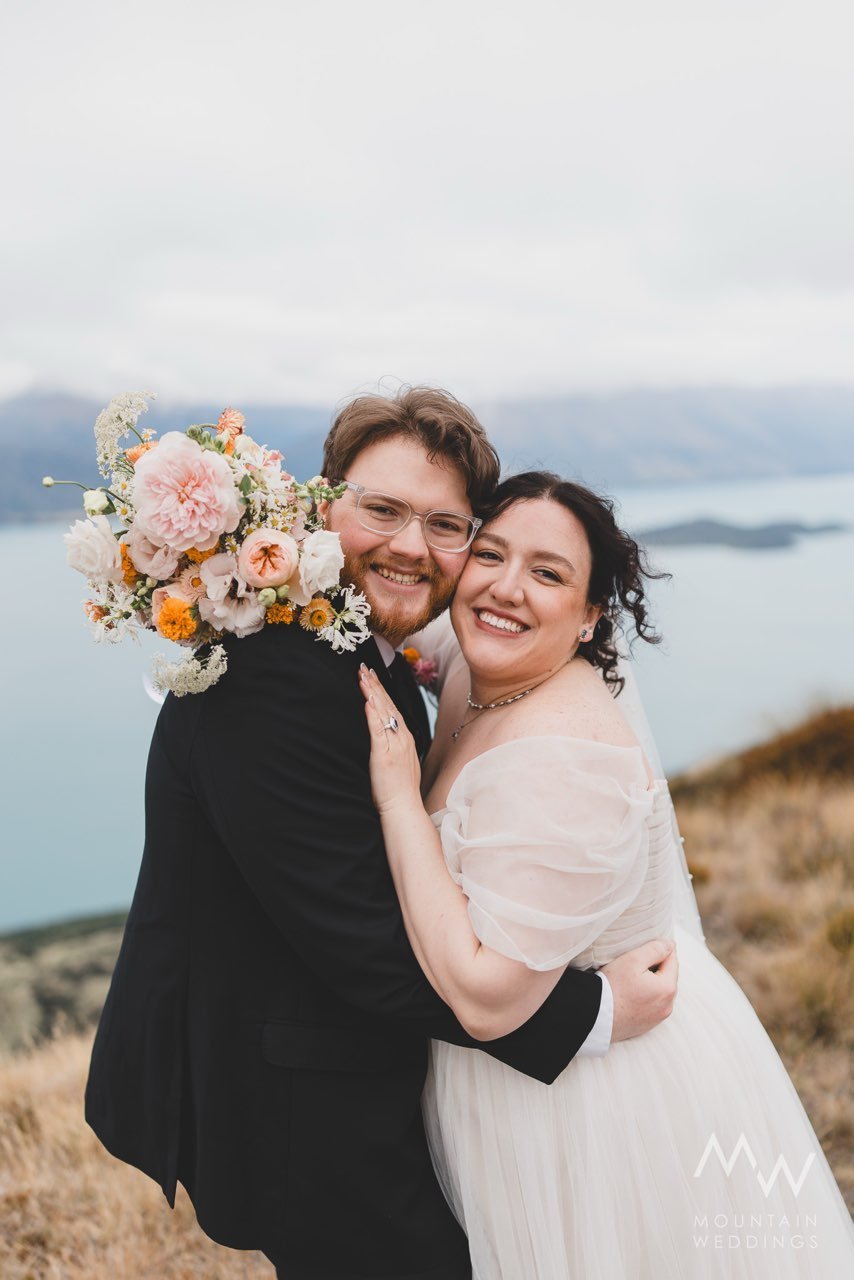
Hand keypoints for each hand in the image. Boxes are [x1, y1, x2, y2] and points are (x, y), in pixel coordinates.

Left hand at [358, 665, 421, 815]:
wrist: (404, 807)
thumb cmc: (399, 788)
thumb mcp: (399, 760)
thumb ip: (392, 744)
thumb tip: (383, 733)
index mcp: (404, 737)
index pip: (392, 708)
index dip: (381, 690)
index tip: (371, 676)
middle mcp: (402, 737)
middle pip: (388, 705)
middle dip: (375, 685)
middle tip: (364, 667)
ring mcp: (394, 744)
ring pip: (383, 713)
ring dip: (373, 693)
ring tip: (363, 677)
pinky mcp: (384, 754)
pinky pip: (378, 730)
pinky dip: (373, 714)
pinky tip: (368, 701)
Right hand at [603, 938, 677, 1041]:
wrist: (595, 1017)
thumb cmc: (613, 986)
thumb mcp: (633, 960)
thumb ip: (654, 949)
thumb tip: (670, 944)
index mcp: (667, 988)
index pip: (672, 960)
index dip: (662, 948)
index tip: (650, 942)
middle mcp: (667, 1006)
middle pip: (668, 977)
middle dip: (658, 965)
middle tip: (639, 957)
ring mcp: (658, 1018)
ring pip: (660, 992)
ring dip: (652, 981)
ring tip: (634, 974)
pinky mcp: (647, 1025)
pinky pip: (652, 1005)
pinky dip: (646, 996)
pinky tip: (632, 991)